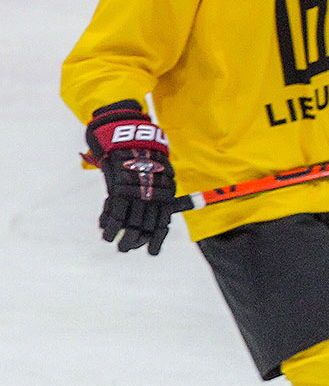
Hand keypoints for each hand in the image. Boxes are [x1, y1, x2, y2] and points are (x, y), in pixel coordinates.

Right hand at [84, 100, 177, 254]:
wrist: (126, 133)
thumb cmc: (142, 153)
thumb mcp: (157, 172)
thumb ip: (157, 193)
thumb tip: (159, 214)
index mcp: (167, 191)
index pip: (163, 222)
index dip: (156, 238)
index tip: (151, 252)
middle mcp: (154, 193)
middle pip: (146, 225)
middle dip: (136, 240)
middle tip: (127, 249)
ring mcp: (136, 191)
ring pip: (131, 222)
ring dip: (124, 237)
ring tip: (119, 247)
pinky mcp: (119, 187)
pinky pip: (115, 213)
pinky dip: (110, 225)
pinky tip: (106, 234)